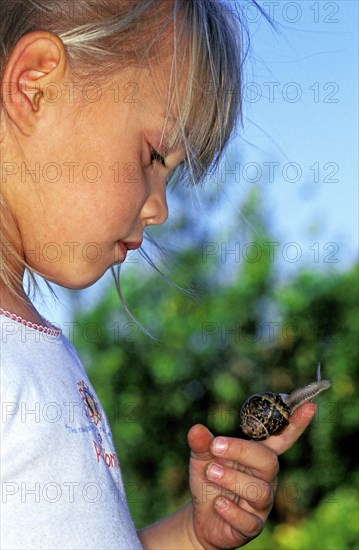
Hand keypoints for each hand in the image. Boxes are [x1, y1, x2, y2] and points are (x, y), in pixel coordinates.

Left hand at [187, 403, 315, 549]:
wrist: (201, 516)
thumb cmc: (209, 479)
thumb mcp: (202, 458)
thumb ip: (202, 443)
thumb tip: (196, 429)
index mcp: (258, 456)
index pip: (282, 438)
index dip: (296, 424)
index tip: (310, 406)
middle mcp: (266, 478)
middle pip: (268, 461)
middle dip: (242, 451)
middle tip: (215, 446)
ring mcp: (261, 504)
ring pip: (260, 490)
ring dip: (232, 479)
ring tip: (210, 472)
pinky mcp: (252, 526)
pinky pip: (249, 520)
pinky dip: (231, 510)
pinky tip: (218, 503)